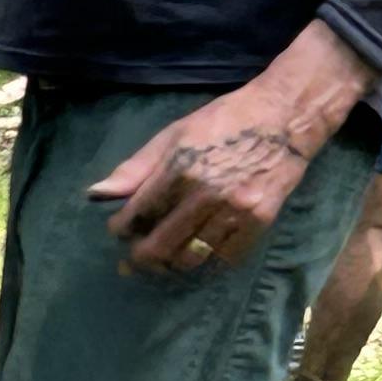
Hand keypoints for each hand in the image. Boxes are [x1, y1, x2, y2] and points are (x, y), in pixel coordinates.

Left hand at [89, 23, 368, 270]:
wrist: (284, 116)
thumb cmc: (224, 121)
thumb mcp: (174, 134)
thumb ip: (135, 168)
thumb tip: (96, 194)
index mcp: (180, 169)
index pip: (136, 216)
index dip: (120, 229)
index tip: (118, 230)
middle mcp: (205, 194)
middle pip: (159, 246)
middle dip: (139, 257)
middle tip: (133, 258)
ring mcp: (235, 211)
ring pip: (190, 258)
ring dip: (170, 264)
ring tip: (163, 258)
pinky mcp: (259, 222)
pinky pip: (224, 259)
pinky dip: (205, 262)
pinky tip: (196, 254)